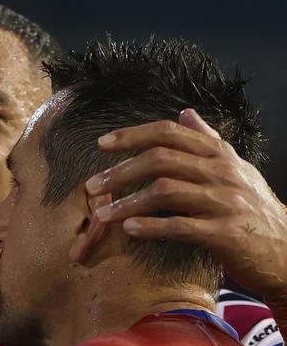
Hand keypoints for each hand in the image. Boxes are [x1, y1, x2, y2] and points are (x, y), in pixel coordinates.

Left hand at [84, 109, 286, 304]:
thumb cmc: (253, 210)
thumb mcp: (235, 168)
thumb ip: (207, 140)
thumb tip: (185, 112)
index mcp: (219, 154)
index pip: (169, 133)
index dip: (132, 135)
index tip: (102, 143)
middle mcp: (222, 172)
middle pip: (160, 159)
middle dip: (120, 171)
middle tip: (92, 186)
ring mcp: (225, 201)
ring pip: (165, 191)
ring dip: (128, 202)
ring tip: (102, 214)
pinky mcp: (226, 233)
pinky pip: (180, 226)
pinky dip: (151, 227)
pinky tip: (130, 230)